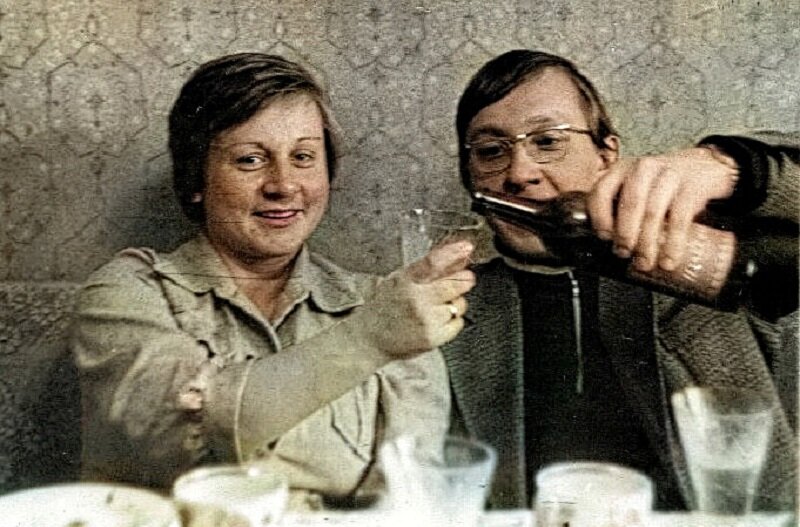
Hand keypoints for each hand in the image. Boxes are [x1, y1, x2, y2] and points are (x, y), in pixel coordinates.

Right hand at [355, 241, 475, 357]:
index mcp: (404, 281)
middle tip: (465, 278)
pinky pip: (458, 323)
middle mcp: (415, 300)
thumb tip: (456, 254)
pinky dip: (452, 321)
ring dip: (454, 302)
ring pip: (459, 304)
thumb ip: (427, 267)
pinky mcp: (433, 338)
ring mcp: (425, 320)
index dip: (453, 253)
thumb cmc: (385, 306)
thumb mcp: (399, 279)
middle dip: (464, 280)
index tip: (466, 248)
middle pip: (454, 284)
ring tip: (436, 306)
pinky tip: (436, 320)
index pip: (432, 263)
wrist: (370, 339)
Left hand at [586, 146, 737, 270]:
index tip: (604, 237)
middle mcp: (644, 169)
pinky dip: (673, 243)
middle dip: (624, 233)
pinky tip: (669, 260)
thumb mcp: (636, 190)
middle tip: (623, 253)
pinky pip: (680, 218)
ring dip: (647, 243)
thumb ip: (619, 210)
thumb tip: (609, 246)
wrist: (703, 168)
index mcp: (622, 170)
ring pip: (653, 211)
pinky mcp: (692, 186)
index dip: (599, 216)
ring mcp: (669, 175)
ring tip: (644, 262)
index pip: (602, 191)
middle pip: (630, 203)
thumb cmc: (659, 186)